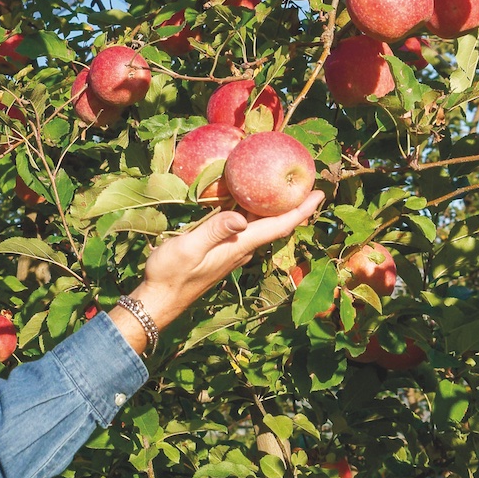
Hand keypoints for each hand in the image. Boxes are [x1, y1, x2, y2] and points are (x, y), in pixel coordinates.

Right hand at [108, 190, 324, 353]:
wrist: (158, 299)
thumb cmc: (171, 275)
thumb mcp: (189, 249)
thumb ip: (214, 231)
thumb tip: (240, 218)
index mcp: (239, 246)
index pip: (279, 226)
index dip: (301, 210)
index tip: (320, 193)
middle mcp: (241, 248)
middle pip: (275, 223)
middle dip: (292, 202)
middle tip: (304, 178)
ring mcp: (232, 250)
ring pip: (260, 224)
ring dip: (273, 205)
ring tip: (280, 182)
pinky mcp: (221, 249)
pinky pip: (244, 225)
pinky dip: (251, 209)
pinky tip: (245, 197)